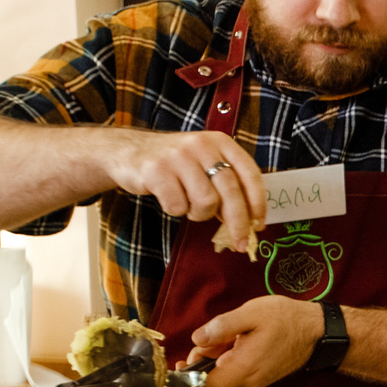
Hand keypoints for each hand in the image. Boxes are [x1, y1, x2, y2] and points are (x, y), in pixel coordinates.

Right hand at [99, 128, 264, 251]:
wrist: (128, 151)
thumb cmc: (175, 164)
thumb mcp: (205, 163)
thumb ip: (227, 185)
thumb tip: (248, 222)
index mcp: (220, 142)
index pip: (250, 174)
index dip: (258, 202)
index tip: (259, 225)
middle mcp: (201, 145)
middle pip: (230, 191)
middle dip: (238, 223)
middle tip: (240, 243)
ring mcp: (178, 156)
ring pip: (206, 202)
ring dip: (199, 214)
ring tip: (189, 205)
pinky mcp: (156, 170)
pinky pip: (178, 206)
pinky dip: (176, 210)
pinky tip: (169, 198)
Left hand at [184, 295, 322, 386]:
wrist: (315, 331)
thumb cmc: (287, 321)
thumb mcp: (251, 313)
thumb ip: (221, 327)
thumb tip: (197, 338)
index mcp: (242, 368)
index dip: (189, 378)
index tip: (185, 362)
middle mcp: (247, 382)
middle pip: (210, 382)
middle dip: (202, 361)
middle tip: (211, 338)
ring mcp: (253, 383)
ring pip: (221, 377)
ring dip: (216, 359)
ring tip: (230, 337)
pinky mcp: (258, 379)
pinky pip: (234, 375)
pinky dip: (228, 361)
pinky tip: (238, 343)